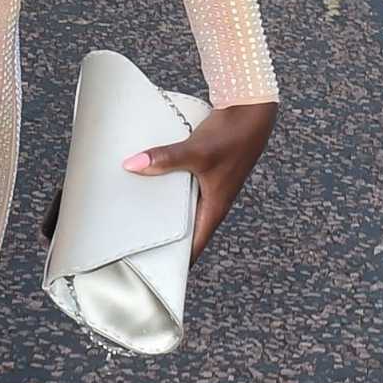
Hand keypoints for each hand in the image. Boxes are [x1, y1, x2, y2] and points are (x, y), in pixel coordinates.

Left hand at [123, 101, 276, 259]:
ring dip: (162, 209)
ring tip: (133, 214)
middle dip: (162, 237)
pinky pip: (180, 185)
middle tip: (133, 246)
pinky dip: (166, 186)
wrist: (250, 110)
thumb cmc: (233, 137)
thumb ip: (166, 159)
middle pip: (184, 228)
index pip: (194, 246)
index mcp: (214, 208)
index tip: (153, 272)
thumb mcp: (197, 152)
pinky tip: (147, 180)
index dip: (176, 262)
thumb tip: (133, 165)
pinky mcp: (203, 169)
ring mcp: (208, 185)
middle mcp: (212, 201)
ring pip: (181, 206)